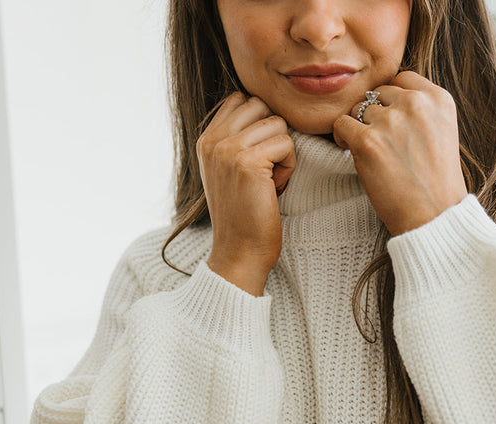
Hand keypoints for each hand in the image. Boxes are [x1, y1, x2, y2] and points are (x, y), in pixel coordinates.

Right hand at [197, 92, 295, 294]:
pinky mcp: (248, 162)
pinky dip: (289, 167)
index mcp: (206, 139)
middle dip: (273, 133)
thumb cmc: (243, 215)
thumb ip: (236, 139)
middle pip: (260, 106)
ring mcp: (228, 150)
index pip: (241, 100)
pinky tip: (275, 188)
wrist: (239, 252)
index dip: (260, 123)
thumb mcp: (229, 170)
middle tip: (267, 169)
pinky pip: (286, 144)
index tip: (259, 157)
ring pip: (277, 123)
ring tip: (271, 181)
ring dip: (283, 152)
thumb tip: (265, 111)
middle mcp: (212, 140)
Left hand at [331, 71, 467, 236]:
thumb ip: (421, 110)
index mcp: (439, 99)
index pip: (402, 79)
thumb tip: (388, 97)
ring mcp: (390, 121)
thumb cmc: (437, 182)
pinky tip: (353, 154)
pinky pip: (340, 124)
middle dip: (375, 114)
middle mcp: (416, 104)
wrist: (434, 216)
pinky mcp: (367, 141)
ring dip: (359, 127)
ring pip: (358, 109)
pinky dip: (342, 138)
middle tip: (381, 142)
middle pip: (378, 93)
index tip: (393, 121)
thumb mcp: (443, 132)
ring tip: (371, 152)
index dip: (392, 100)